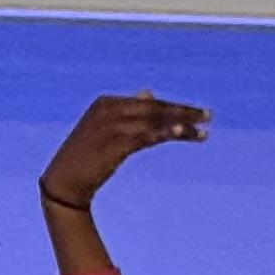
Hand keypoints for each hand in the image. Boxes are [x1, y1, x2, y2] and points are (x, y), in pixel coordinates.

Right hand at [41, 92, 209, 219]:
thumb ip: (129, 111)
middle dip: (184, 111)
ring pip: (154, 121)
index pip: (150, 103)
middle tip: (209, 116)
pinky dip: (164, 133)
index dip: (175, 107)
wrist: (65, 180)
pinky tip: (181, 134)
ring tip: (203, 130)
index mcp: (108, 102)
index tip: (198, 114)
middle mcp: (110, 109)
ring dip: (180, 126)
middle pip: (155, 108)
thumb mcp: (107, 129)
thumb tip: (149, 94)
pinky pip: (145, 136)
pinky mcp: (114, 143)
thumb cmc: (87, 157)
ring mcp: (112, 125)